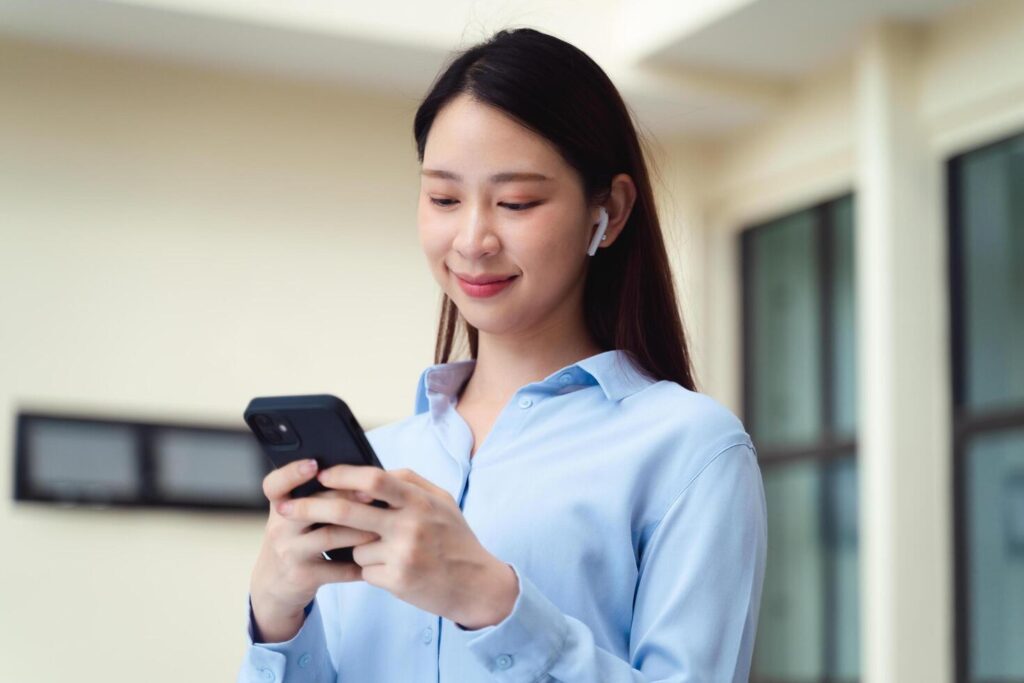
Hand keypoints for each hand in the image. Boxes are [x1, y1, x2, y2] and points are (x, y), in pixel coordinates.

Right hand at [249, 459, 379, 640]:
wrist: (275, 585)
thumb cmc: (297, 539)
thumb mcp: (295, 517)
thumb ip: (317, 497)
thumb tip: (360, 474)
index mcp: (280, 506)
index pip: (275, 485)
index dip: (292, 473)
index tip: (314, 464)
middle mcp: (280, 528)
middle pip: (311, 506)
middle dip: (345, 498)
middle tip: (372, 494)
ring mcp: (290, 553)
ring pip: (329, 536)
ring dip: (359, 530)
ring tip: (382, 526)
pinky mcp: (303, 577)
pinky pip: (338, 568)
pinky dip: (360, 563)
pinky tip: (378, 557)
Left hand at [276, 464, 518, 628]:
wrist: (477, 584)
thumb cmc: (455, 538)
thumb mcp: (441, 502)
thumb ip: (409, 482)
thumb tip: (373, 471)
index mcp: (419, 500)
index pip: (373, 479)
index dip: (342, 475)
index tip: (319, 475)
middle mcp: (410, 525)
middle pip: (347, 511)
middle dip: (310, 508)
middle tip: (285, 508)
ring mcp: (402, 554)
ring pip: (353, 544)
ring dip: (355, 546)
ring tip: (383, 548)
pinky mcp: (396, 580)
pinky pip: (363, 568)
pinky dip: (369, 567)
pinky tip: (392, 568)